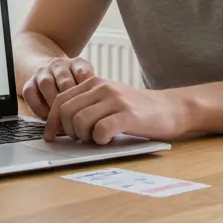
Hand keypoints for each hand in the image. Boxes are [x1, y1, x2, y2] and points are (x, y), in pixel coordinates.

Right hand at [21, 56, 94, 118]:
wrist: (50, 72)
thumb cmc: (75, 87)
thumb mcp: (88, 86)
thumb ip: (94, 96)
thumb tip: (100, 119)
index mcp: (78, 63)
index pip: (83, 74)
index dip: (86, 94)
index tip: (89, 109)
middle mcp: (59, 65)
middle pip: (64, 81)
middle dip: (70, 103)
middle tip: (75, 120)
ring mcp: (43, 72)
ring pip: (46, 84)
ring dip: (53, 104)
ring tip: (61, 121)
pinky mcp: (29, 81)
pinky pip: (30, 92)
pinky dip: (38, 107)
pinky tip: (46, 117)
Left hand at [44, 77, 188, 144]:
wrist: (171, 108)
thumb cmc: (137, 110)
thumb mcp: (109, 100)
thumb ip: (87, 106)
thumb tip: (59, 126)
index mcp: (94, 83)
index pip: (61, 100)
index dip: (52, 121)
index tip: (51, 136)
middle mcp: (103, 87)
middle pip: (67, 112)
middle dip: (69, 131)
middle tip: (81, 139)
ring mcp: (116, 100)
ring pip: (81, 121)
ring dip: (84, 137)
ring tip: (96, 139)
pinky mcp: (128, 115)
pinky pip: (101, 130)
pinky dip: (100, 140)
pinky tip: (108, 140)